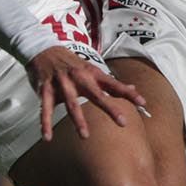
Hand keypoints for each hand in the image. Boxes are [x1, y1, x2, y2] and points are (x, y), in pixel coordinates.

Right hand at [26, 45, 146, 140]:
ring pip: (71, 103)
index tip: (142, 103)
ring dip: (78, 120)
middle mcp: (79, 78)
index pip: (113, 84)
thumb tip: (132, 88)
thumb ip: (110, 82)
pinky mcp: (46, 89)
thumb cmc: (70, 63)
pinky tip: (48, 137)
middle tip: (123, 122)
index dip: (128, 93)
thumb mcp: (90, 69)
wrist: (42, 48)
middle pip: (97, 95)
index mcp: (91, 73)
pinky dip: (46, 123)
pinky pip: (46, 108)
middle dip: (110, 108)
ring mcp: (62, 83)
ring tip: (85, 136)